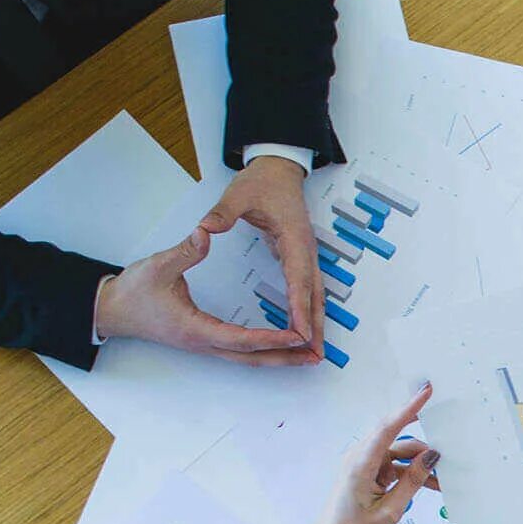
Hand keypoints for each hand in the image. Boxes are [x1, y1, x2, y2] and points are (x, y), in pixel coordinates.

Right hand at [95, 226, 315, 365]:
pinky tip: (279, 345)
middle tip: (316, 354)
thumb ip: (185, 250)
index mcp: (197, 329)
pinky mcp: (205, 340)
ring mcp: (205, 345)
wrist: (111, 310)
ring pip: (249, 358)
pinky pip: (241, 351)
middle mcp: (205, 343)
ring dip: (278, 357)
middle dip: (286, 357)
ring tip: (307, 355)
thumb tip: (205, 232)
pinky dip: (264, 350)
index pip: (243, 339)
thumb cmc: (132, 291)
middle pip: (254, 357)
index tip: (299, 334)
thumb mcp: (158, 265)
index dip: (273, 337)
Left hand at [202, 155, 319, 344]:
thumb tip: (206, 228)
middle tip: (316, 355)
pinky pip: (309, 289)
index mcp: (293, 236)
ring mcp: (307, 254)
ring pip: (316, 295)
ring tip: (315, 351)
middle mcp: (306, 249)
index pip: (298, 277)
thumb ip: (222, 213)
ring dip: (317, 322)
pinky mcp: (302, 257)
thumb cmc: (262, 181)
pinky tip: (304, 328)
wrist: (279, 169)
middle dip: (316, 325)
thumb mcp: (238, 194)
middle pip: (315, 294)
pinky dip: (310, 311)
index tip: (301, 332)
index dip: (300, 307)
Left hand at [240, 387, 441, 523]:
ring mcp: (364, 463)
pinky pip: (394, 465)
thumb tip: (433, 457)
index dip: (409, 408)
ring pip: (399, 454)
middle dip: (424, 444)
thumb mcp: (390, 511)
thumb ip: (413, 481)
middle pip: (398, 438)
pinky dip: (411, 473)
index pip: (388, 427)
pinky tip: (431, 485)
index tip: (426, 391)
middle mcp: (361, 456)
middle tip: (449, 442)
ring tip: (443, 480)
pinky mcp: (368, 472)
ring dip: (420, 465)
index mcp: (361, 463)